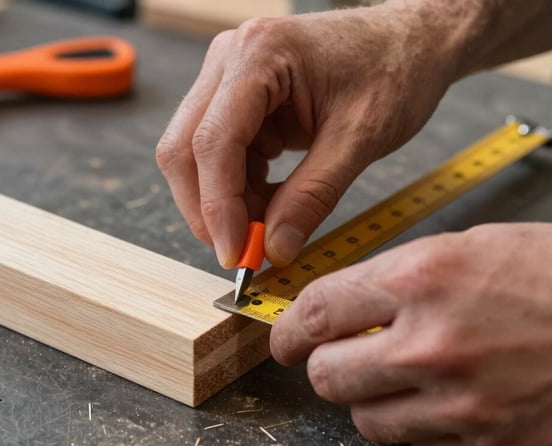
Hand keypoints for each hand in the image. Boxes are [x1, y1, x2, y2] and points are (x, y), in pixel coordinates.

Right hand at [156, 5, 455, 267]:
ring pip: (194, 156)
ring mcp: (227, 78)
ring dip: (225, 201)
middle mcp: (229, 59)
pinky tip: (271, 202)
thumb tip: (274, 248)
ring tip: (270, 225)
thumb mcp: (360, 139)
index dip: (217, 206)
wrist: (412, 40)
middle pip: (184, 148)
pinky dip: (239, 188)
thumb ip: (314, 196)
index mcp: (258, 54)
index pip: (213, 142)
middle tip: (242, 251)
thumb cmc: (395, 68)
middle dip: (208, 208)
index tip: (236, 254)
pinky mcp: (236, 99)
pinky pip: (219, 154)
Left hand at [270, 223, 551, 445]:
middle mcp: (432, 344)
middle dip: (325, 364)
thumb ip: (391, 280)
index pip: (316, 312)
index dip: (287, 328)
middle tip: (342, 357)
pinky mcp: (486, 445)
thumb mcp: (466, 249)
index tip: (283, 337)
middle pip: (325, 374)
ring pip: (364, 417)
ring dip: (372, 398)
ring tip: (406, 377)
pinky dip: (419, 427)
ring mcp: (459, 403)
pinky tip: (446, 401)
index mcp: (422, 280)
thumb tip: (336, 308)